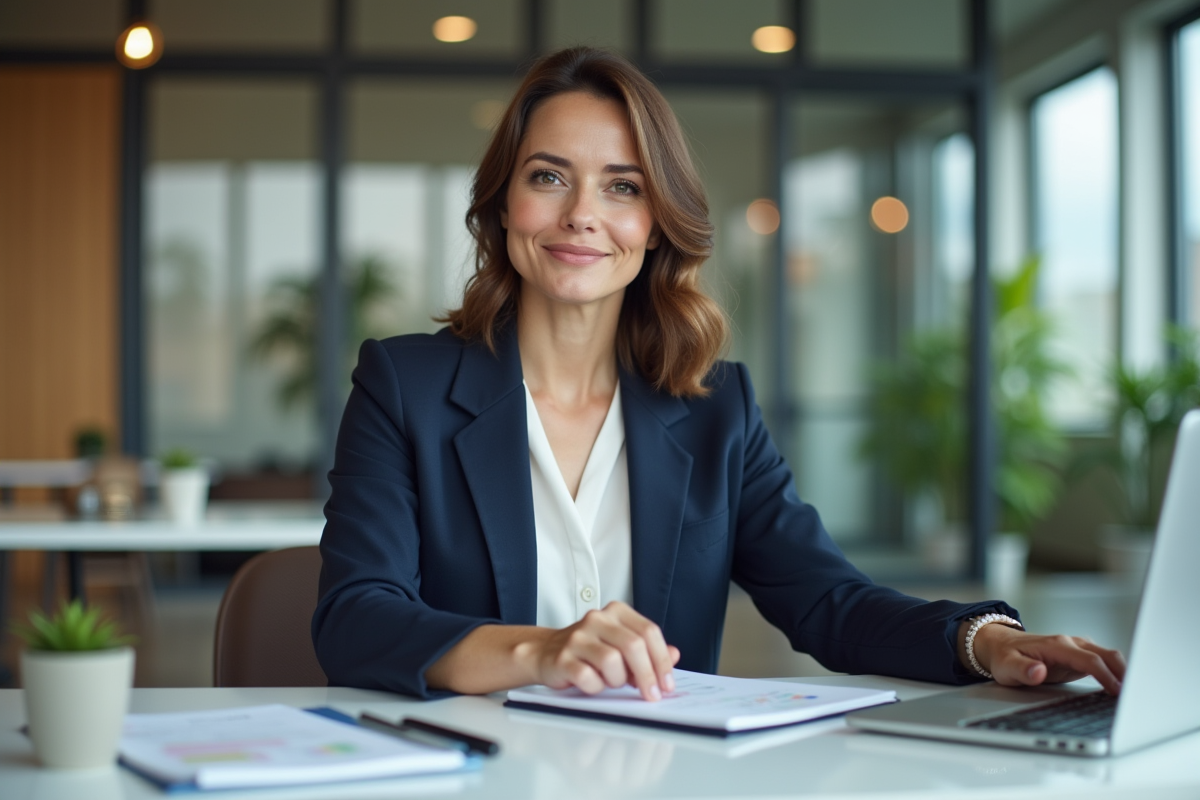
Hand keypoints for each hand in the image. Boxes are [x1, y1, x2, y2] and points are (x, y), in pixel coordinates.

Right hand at [532, 601, 679, 700]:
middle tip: (651, 695)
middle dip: (647, 675)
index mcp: (616, 612)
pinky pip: (588, 677)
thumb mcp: (622, 646)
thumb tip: (674, 655)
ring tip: (610, 681)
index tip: (667, 684)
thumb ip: (648, 650)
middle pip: (634, 646)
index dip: (662, 660)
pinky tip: (593, 684)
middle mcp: (597, 619)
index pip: (649, 632)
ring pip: (612, 661)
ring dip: (617, 680)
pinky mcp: (563, 657)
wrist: (547, 653)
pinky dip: (596, 687)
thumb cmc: (590, 651)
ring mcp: (578, 637)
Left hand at [968, 623, 1125, 694]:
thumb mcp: (1006, 667)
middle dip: (1124, 672)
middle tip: (1135, 697)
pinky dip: (1116, 673)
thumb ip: (1022, 670)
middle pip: (1106, 654)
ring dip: (1123, 672)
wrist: (1000, 645)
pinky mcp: (1079, 656)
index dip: (1105, 675)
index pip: (1089, 659)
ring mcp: (1077, 648)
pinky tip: (1121, 689)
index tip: (1117, 691)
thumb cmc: (1004, 657)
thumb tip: (1038, 671)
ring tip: (1134, 695)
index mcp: (1056, 645)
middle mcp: (1070, 643)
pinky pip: (1103, 661)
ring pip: (1108, 656)